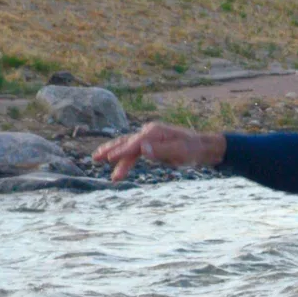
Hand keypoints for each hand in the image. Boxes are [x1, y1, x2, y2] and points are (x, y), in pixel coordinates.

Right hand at [93, 122, 225, 181]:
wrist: (201, 146)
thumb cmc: (192, 150)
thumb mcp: (180, 152)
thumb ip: (161, 151)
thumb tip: (143, 150)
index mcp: (153, 133)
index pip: (134, 144)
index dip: (121, 152)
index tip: (109, 159)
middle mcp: (148, 132)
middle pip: (125, 142)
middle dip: (110, 150)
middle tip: (95, 158)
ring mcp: (149, 138)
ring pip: (127, 146)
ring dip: (113, 154)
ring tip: (98, 160)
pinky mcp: (150, 144)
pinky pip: (133, 150)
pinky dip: (123, 156)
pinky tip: (116, 164)